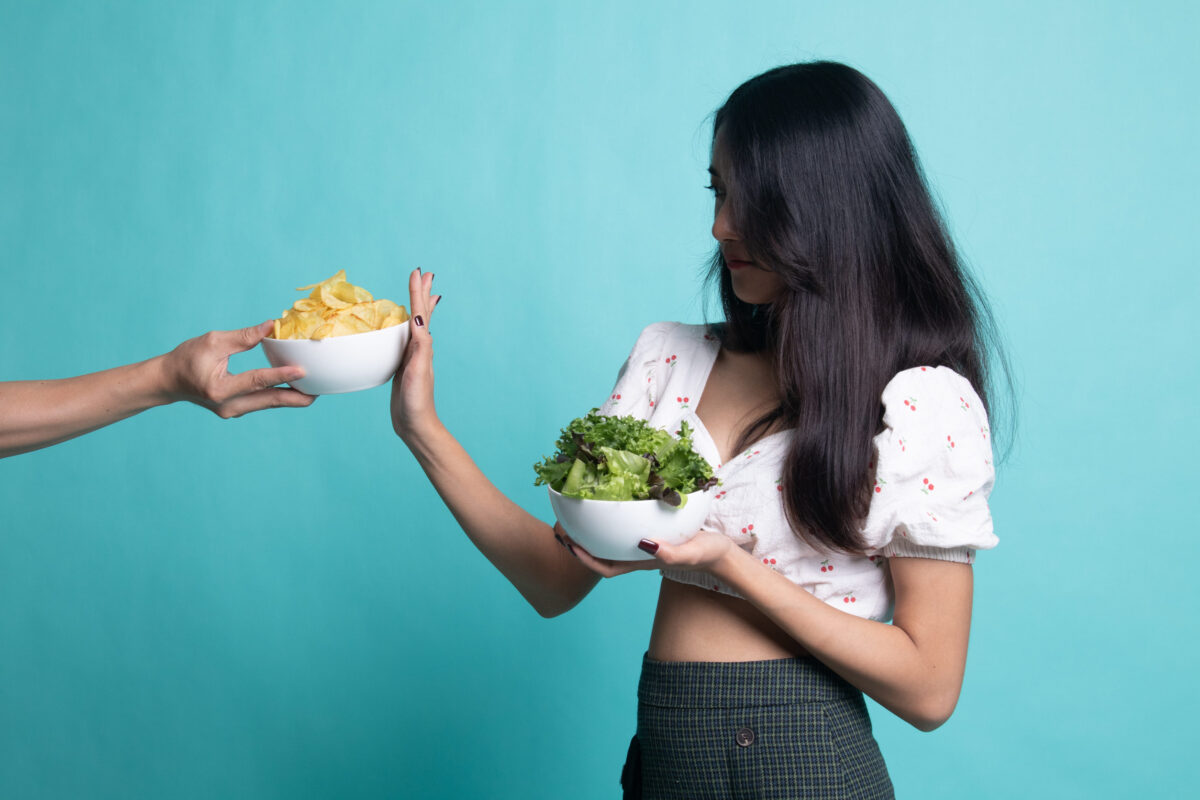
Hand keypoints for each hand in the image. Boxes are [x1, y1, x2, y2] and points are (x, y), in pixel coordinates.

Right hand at [161, 321, 316, 417]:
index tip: (302, 370)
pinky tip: (297, 388)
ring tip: (316, 387)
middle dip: (298, 395)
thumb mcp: (213, 342)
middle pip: (271, 401)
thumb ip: (243, 337)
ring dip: (293, 396)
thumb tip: (272, 326)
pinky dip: (280, 394)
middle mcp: (228, 406)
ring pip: (270, 404)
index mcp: (219, 389)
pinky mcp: (237, 410)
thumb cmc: (187, 358)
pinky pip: (264, 402)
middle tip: (323, 387)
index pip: (256, 381)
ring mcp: (234, 411)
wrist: (168, 381)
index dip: (280, 376)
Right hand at [391, 268, 440, 439]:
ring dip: (415, 308)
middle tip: (424, 274)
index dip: (417, 292)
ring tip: (419, 295)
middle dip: (421, 294)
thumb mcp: (418, 372)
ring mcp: (411, 358)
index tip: (418, 272)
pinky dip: (403, 330)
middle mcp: (419, 349)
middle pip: (420, 315)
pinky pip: (402, 342)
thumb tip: (418, 319)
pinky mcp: (401, 368)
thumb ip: (420, 347)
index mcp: (422, 347)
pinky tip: (400, 331)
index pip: (420, 313)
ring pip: (413, 326)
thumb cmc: (417, 402)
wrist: (415, 426)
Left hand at [556, 527, 733, 578]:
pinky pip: (625, 531)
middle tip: (562, 525)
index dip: (585, 560)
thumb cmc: (706, 553)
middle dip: (581, 544)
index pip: (606, 567)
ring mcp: (644, 545)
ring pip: (611, 543)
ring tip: (577, 514)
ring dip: (593, 533)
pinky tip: (608, 506)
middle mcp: (638, 554)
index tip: (569, 545)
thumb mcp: (691, 552)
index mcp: (642, 561)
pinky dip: (612, 522)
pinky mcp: (653, 533)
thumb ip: (671, 553)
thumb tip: (645, 544)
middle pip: (601, 555)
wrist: (721, 552)